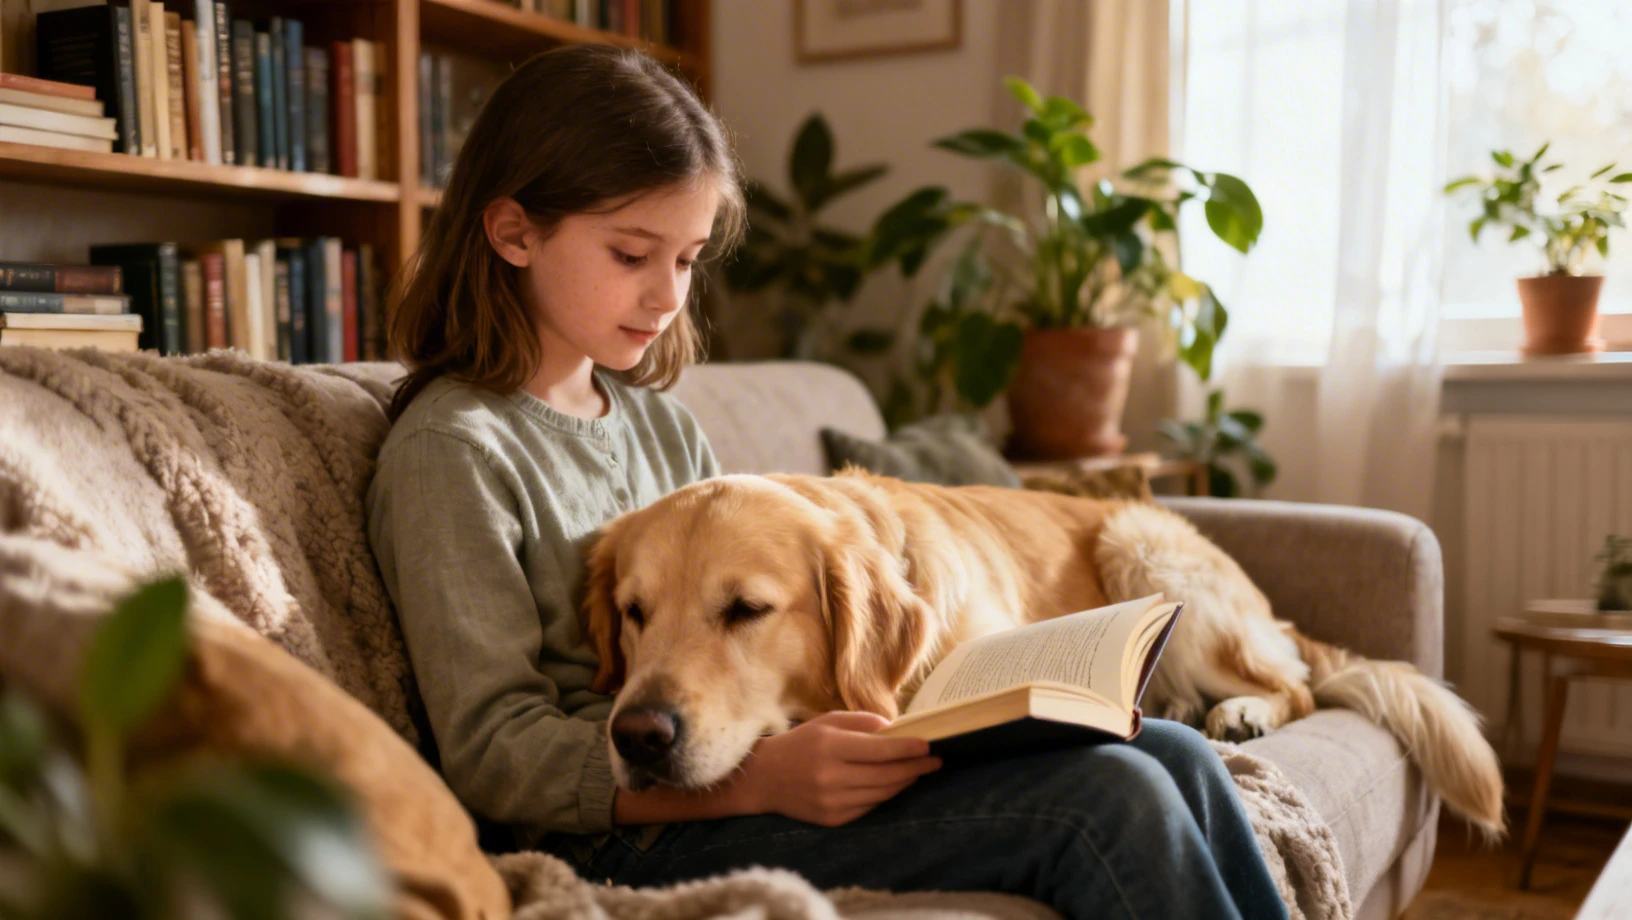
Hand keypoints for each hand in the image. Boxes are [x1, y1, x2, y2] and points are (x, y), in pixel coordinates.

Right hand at [732, 711, 941, 826]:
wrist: (765, 778)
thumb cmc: (801, 743)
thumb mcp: (828, 721)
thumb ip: (863, 722)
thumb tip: (896, 729)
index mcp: (830, 747)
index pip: (879, 750)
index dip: (907, 749)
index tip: (928, 745)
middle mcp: (831, 776)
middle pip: (886, 775)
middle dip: (915, 768)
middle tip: (934, 762)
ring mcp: (832, 801)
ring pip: (881, 794)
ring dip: (904, 783)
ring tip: (918, 772)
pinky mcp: (832, 819)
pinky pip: (869, 807)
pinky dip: (884, 795)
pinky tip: (894, 785)